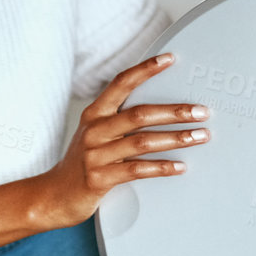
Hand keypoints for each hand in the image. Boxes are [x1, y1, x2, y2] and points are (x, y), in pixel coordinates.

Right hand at [32, 52, 209, 228]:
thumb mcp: (96, 134)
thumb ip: (120, 119)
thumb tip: (163, 109)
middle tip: (201, 111)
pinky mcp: (100, 178)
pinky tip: (181, 167)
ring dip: (176, 138)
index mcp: (94, 113)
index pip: (122, 83)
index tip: (171, 59)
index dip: (146, 69)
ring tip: (200, 136)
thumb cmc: (83, 162)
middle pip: (140, 114)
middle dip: (175, 111)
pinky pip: (137, 170)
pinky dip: (162, 167)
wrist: (54, 196)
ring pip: (143, 142)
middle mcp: (95, 130)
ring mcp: (96, 154)